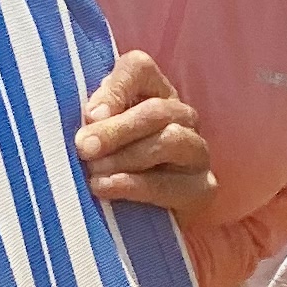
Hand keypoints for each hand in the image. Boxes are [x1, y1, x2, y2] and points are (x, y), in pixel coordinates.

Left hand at [76, 46, 215, 207]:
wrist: (133, 218)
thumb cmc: (106, 166)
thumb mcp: (94, 136)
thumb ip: (93, 120)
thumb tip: (92, 117)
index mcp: (152, 91)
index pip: (139, 68)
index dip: (115, 88)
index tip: (89, 115)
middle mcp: (180, 115)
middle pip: (156, 110)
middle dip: (116, 130)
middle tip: (83, 148)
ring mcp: (196, 151)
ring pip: (171, 140)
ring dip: (127, 157)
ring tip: (94, 174)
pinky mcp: (203, 188)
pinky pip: (173, 184)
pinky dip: (136, 186)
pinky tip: (108, 189)